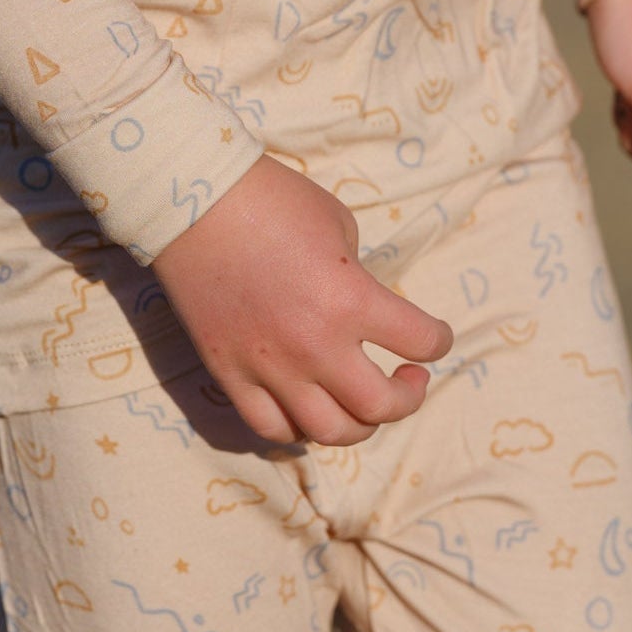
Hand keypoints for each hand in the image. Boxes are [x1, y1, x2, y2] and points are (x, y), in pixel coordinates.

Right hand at [151, 156, 453, 447]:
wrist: (193, 202)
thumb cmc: (274, 200)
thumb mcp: (340, 226)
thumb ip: (359, 277)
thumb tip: (364, 309)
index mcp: (351, 300)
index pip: (420, 340)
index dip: (439, 341)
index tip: (436, 338)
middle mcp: (315, 346)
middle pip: (379, 408)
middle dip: (408, 398)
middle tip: (410, 377)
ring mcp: (269, 368)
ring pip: (328, 432)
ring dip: (359, 424)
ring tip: (362, 402)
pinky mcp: (230, 375)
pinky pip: (271, 428)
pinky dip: (299, 428)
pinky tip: (311, 409)